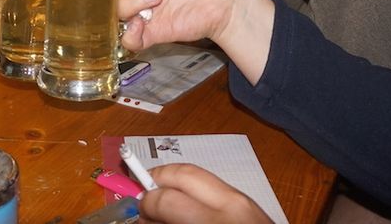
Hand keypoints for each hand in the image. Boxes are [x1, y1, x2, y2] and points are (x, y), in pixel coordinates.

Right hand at [139, 164, 272, 223]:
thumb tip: (147, 220)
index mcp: (214, 222)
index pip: (166, 198)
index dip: (146, 204)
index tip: (139, 216)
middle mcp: (231, 204)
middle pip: (183, 173)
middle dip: (157, 180)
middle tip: (145, 199)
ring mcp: (245, 202)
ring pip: (200, 176)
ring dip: (177, 186)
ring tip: (165, 205)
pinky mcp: (252, 205)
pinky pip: (216, 188)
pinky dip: (196, 195)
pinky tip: (189, 212)